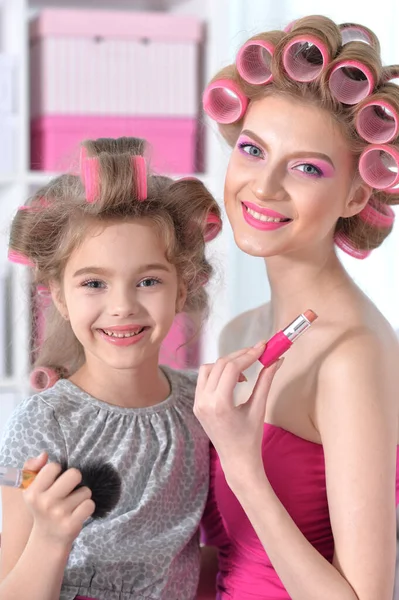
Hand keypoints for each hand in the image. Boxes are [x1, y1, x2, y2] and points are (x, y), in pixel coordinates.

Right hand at [22, 453, 94, 546]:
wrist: (47, 540)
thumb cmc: (42, 508)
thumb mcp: (32, 490)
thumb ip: (33, 468)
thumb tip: (44, 454)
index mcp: (33, 493)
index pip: (54, 467)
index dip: (59, 472)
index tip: (55, 482)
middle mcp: (45, 503)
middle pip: (75, 474)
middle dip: (75, 480)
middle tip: (69, 490)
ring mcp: (59, 514)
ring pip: (85, 490)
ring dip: (81, 496)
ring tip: (71, 505)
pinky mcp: (71, 525)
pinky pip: (90, 504)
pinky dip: (87, 507)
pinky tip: (78, 513)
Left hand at [194, 344, 281, 485]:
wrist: (236, 461)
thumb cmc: (250, 438)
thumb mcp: (259, 409)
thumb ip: (266, 381)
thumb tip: (277, 360)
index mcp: (220, 404)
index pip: (232, 368)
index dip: (248, 355)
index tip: (263, 347)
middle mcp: (204, 401)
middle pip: (220, 365)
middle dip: (239, 355)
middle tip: (257, 352)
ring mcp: (197, 403)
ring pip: (208, 368)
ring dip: (226, 363)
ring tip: (245, 369)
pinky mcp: (197, 404)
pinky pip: (204, 379)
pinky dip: (218, 373)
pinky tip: (234, 379)